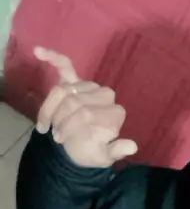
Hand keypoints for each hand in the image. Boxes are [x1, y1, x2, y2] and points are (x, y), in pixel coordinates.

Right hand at [34, 48, 137, 167]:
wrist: (80, 148)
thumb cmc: (92, 151)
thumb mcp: (104, 157)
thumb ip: (116, 151)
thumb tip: (132, 147)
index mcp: (115, 112)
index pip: (86, 112)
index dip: (69, 126)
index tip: (59, 139)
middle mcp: (105, 95)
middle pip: (74, 101)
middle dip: (60, 119)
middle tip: (54, 135)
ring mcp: (89, 87)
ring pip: (63, 90)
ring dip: (50, 109)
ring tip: (46, 126)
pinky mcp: (75, 80)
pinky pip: (65, 65)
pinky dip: (52, 56)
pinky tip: (38, 51)